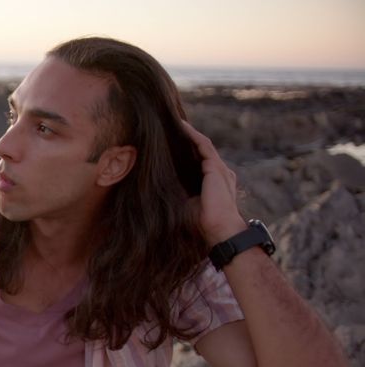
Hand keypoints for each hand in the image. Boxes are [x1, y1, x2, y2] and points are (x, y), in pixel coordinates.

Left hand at [179, 120, 247, 244]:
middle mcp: (220, 173)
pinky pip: (204, 146)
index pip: (200, 162)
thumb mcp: (188, 205)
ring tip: (176, 123)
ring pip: (203, 145)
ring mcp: (220, 169)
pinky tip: (183, 127)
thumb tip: (160, 190)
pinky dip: (193, 136)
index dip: (188, 152)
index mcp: (214, 182)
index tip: (173, 143)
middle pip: (202, 150)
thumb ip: (180, 194)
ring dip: (190, 134)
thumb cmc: (203, 223)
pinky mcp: (216, 168)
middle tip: (173, 128)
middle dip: (188, 139)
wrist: (220, 229)